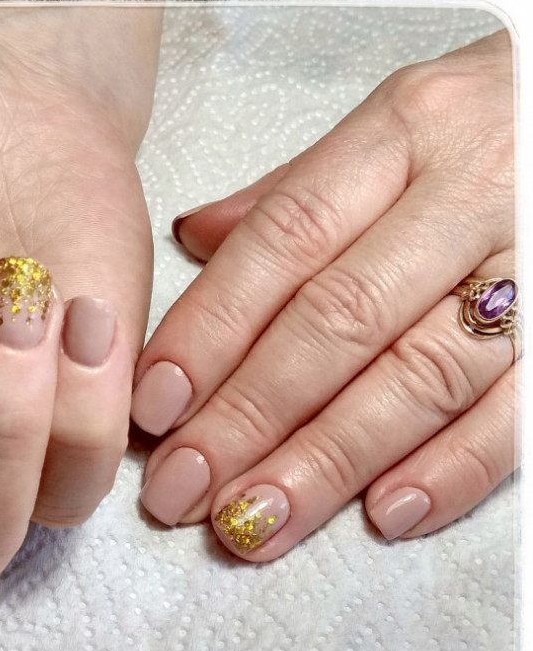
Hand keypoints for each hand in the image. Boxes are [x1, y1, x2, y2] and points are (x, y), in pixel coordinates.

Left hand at [132, 31, 515, 559]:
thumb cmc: (485, 127)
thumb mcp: (393, 127)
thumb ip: (296, 191)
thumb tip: (194, 240)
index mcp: (404, 132)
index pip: (283, 240)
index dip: (211, 329)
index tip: (154, 406)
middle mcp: (472, 192)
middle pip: (340, 320)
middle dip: (250, 416)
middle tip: (182, 489)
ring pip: (421, 378)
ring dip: (329, 461)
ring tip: (255, 522)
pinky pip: (521, 411)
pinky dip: (454, 469)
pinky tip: (383, 516)